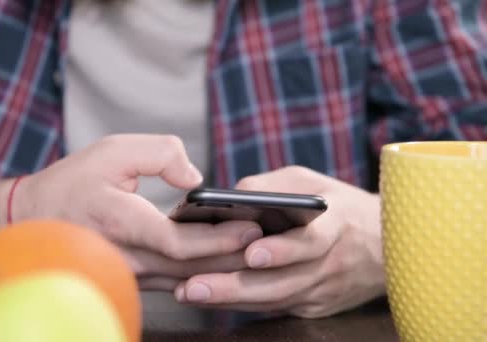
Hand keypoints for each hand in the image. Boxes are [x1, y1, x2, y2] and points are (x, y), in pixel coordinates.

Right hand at [14, 134, 262, 288]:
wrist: (35, 219)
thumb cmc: (73, 183)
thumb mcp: (112, 150)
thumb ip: (159, 155)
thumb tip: (195, 179)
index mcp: (124, 225)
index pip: (179, 243)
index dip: (219, 239)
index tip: (253, 226)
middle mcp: (130, 258)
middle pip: (194, 268)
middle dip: (236, 258)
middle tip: (274, 243)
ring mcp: (132, 273)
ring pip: (188, 279)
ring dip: (226, 267)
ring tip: (261, 250)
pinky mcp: (135, 276)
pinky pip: (177, 279)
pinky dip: (206, 270)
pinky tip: (229, 257)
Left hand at [174, 166, 384, 317]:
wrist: (388, 246)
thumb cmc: (340, 205)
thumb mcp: (313, 183)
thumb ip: (273, 187)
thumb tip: (229, 195)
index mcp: (336, 226)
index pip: (312, 243)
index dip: (284, 250)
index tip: (252, 253)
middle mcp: (330, 265)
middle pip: (282, 282)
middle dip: (235, 286)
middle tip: (193, 286)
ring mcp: (322, 292)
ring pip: (272, 301)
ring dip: (228, 300)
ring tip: (188, 293)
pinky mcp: (312, 307)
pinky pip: (273, 308)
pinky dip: (239, 305)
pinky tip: (206, 300)